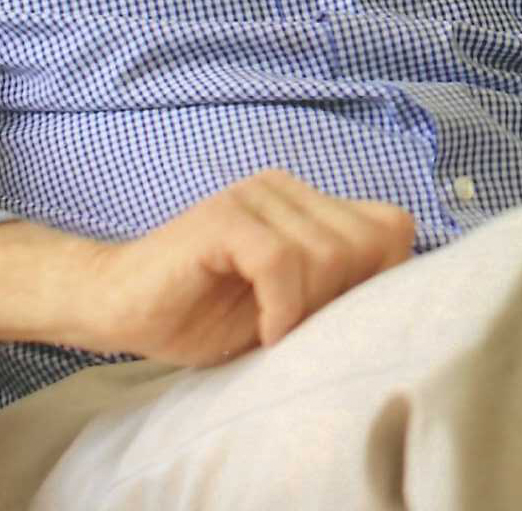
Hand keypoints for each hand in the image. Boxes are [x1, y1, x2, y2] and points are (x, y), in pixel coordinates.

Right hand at [88, 168, 415, 365]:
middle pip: (366, 244)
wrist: (121, 307)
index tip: (341, 322)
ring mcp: (253, 195)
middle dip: (343, 300)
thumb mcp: (288, 309)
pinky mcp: (223, 217)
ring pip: (329, 253)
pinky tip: (264, 330)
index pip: (390, 226)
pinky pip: (281, 261)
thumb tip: (400, 306)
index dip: (381, 279)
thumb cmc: (205, 315)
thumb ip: (334, 291)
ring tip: (275, 333)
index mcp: (306, 204)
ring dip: (308, 310)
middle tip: (301, 332)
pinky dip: (282, 309)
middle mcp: (285, 188)